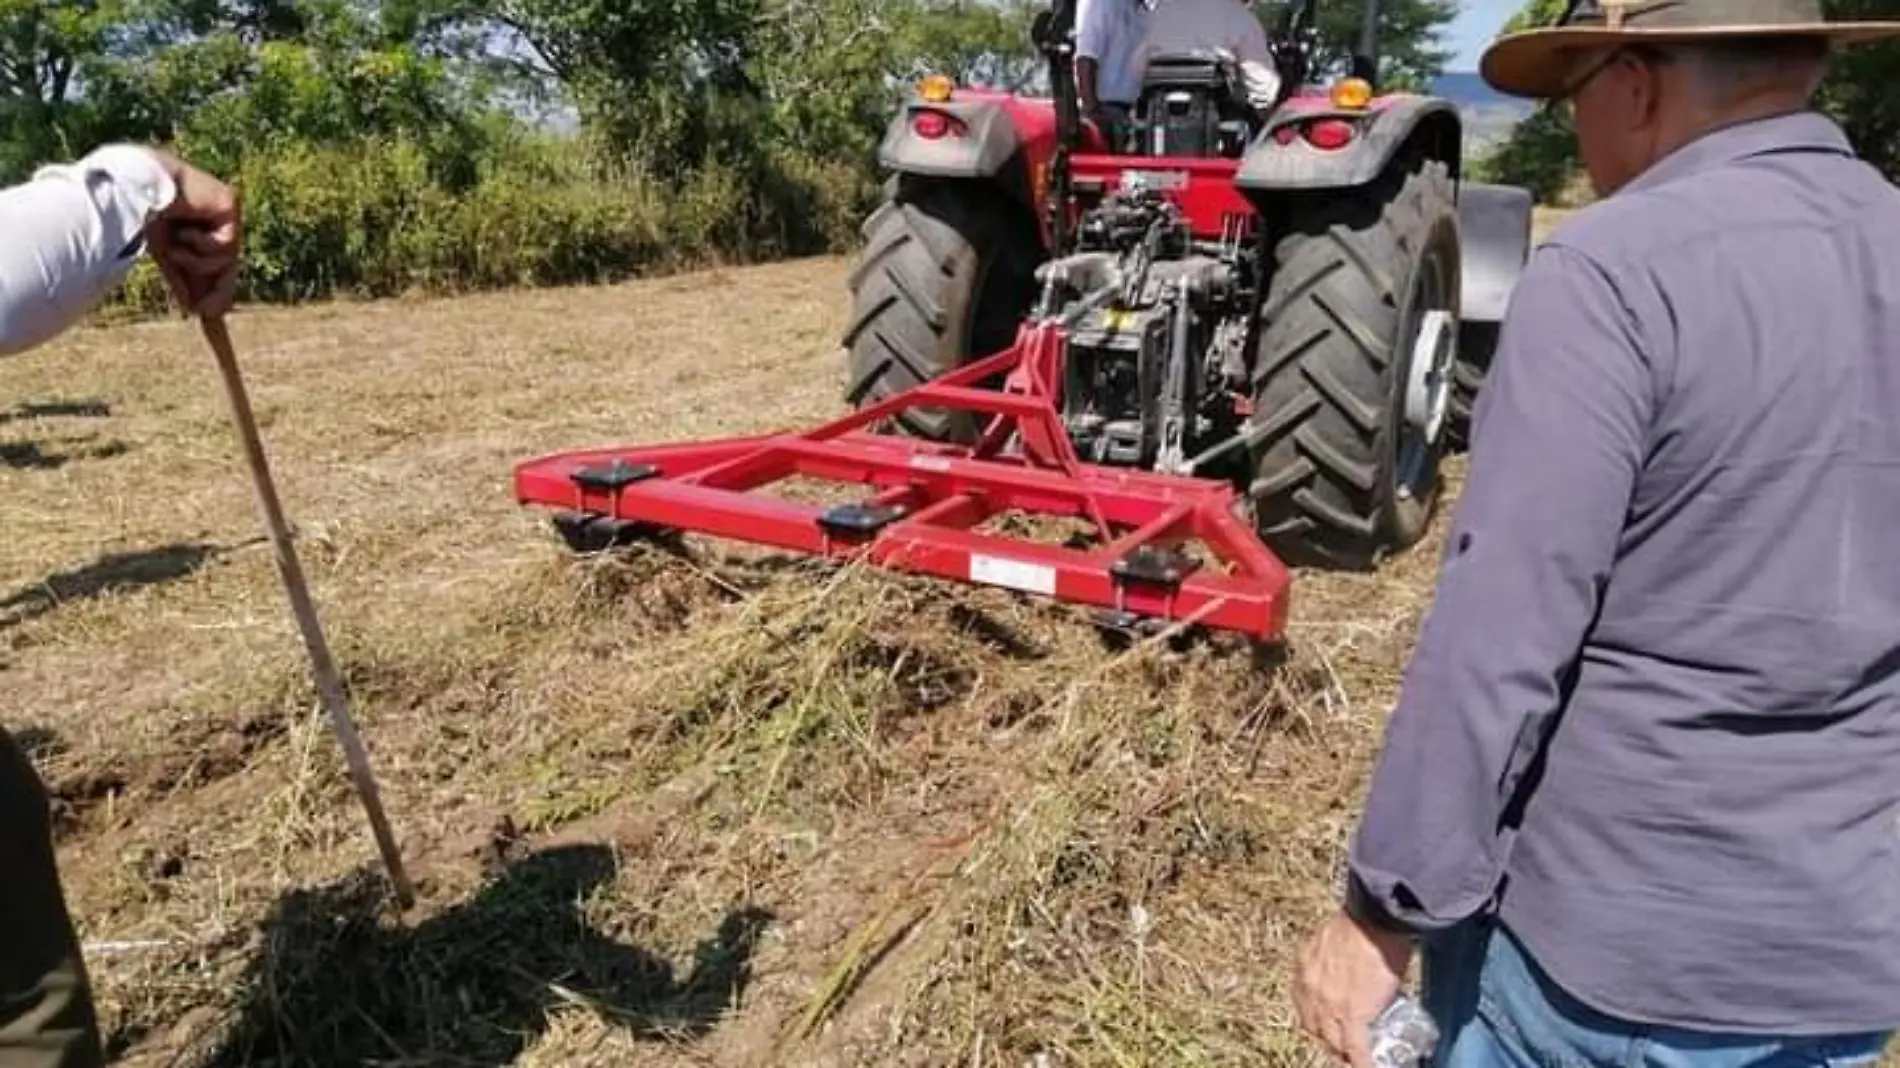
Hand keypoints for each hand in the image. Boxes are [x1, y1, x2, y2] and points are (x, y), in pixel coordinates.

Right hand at [144, 148, 241, 317]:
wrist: (138, 189)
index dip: (213, 289)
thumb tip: (195, 310)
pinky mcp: (230, 204)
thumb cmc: (143, 216)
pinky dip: (201, 244)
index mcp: (199, 230)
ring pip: (225, 258)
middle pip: (227, 263)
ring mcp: (224, 212)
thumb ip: (183, 281)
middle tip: (207, 313)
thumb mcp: (166, 257)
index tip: (209, 312)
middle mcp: (214, 221)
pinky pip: (225, 243)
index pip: (213, 264)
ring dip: (196, 261)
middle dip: (219, 291)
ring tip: (176, 247)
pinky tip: (186, 230)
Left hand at [1292, 909, 1415, 1066]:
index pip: (1304, 1003)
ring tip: (1356, 1056)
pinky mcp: (1351, 1017)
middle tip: (1342, 1042)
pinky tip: (1369, 1066)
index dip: (1317, 1018)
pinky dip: (1362, 1062)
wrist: (1374, 919)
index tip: (1327, 1022)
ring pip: (1333, 1043)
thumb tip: (1350, 959)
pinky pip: (1356, 1051)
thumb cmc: (1362, 920)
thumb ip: (1334, 953)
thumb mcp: (1334, 937)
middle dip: (1327, 1038)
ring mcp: (1327, 1006)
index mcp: (1304, 967)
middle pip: (1314, 1027)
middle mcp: (1309, 989)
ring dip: (1344, 1052)